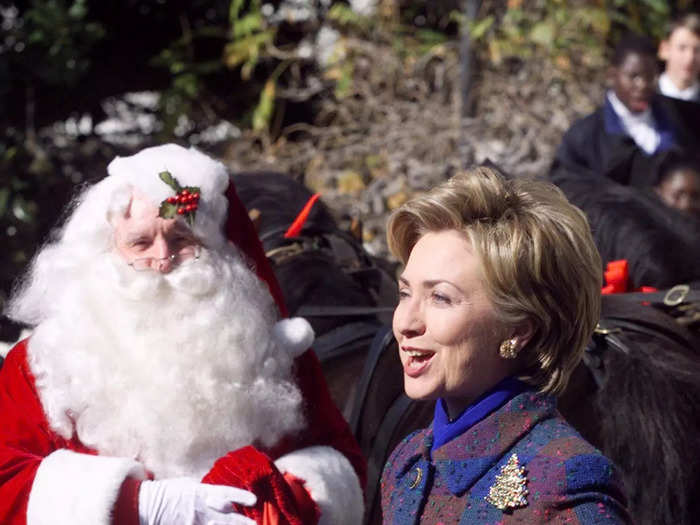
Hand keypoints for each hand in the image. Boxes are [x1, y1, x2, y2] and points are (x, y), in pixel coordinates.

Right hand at [138, 477, 256, 524]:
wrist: (146, 505)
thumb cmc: (168, 492)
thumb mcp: (188, 486)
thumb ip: (205, 491)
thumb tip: (219, 495)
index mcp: (202, 493)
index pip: (226, 493)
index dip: (240, 496)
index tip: (255, 500)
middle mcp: (201, 508)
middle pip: (226, 517)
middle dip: (242, 522)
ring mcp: (194, 521)